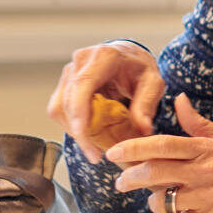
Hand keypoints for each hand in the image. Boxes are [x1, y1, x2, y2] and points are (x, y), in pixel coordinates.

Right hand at [47, 41, 163, 162]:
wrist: (130, 57)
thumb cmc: (141, 69)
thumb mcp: (154, 83)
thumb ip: (147, 104)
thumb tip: (143, 130)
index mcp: (104, 57)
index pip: (83, 86)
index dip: (79, 115)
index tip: (85, 139)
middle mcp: (81, 61)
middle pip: (68, 102)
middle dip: (79, 132)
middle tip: (96, 155)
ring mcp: (69, 71)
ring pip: (59, 108)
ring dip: (74, 131)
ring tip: (94, 146)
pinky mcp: (64, 83)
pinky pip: (59, 109)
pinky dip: (72, 125)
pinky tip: (88, 134)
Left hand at [108, 94, 212, 212]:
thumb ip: (200, 125)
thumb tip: (179, 100)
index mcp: (209, 150)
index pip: (162, 145)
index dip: (133, 148)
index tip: (114, 153)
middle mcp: (207, 172)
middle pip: (154, 173)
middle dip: (129, 178)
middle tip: (121, 181)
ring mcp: (208, 199)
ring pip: (162, 202)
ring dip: (156, 202)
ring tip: (163, 199)